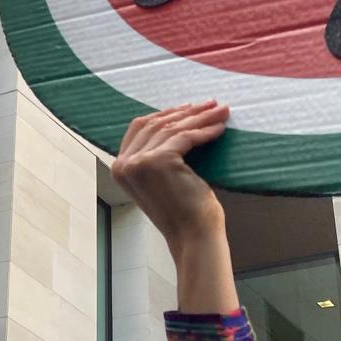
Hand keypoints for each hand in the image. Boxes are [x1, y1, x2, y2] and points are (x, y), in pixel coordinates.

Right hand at [110, 102, 236, 313]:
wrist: (192, 236)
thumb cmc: (183, 211)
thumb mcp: (160, 179)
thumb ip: (155, 155)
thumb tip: (176, 123)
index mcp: (119, 167)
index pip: (139, 128)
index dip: (164, 114)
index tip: (188, 108)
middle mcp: (124, 163)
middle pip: (155, 123)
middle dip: (185, 111)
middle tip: (210, 104)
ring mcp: (140, 161)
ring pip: (172, 127)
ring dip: (199, 117)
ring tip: (220, 111)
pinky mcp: (160, 160)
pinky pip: (186, 136)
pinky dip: (205, 130)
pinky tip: (219, 128)